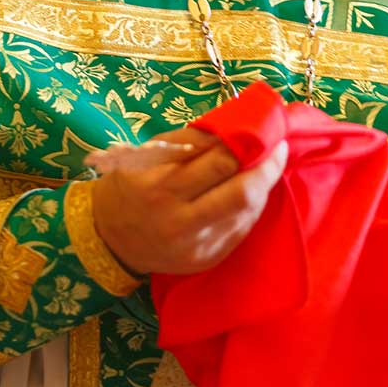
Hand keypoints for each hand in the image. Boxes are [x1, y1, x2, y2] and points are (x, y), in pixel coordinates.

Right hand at [91, 126, 287, 275]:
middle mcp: (180, 222)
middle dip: (266, 168)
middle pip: (242, 193)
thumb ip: (192, 141)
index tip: (265, 132)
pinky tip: (245, 194)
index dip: (248, 146)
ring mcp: (196, 246)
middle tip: (277, 150)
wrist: (110, 238)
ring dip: (261, 187)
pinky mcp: (207, 259)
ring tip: (262, 169)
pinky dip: (248, 208)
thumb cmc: (131, 186)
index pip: (219, 164)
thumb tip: (236, 127)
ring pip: (247, 213)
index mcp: (161, 188)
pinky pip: (240, 229)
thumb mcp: (148, 155)